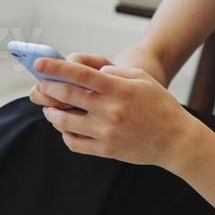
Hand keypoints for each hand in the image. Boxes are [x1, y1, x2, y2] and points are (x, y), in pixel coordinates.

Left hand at [35, 56, 194, 168]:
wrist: (176, 141)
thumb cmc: (161, 106)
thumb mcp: (143, 80)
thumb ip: (117, 73)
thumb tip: (93, 74)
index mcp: (119, 90)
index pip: (80, 75)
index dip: (56, 68)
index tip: (38, 64)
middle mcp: (110, 111)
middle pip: (67, 97)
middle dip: (48, 88)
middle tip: (39, 84)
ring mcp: (106, 133)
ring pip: (65, 122)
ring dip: (53, 113)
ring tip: (51, 108)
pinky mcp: (106, 150)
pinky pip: (74, 143)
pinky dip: (65, 134)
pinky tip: (67, 127)